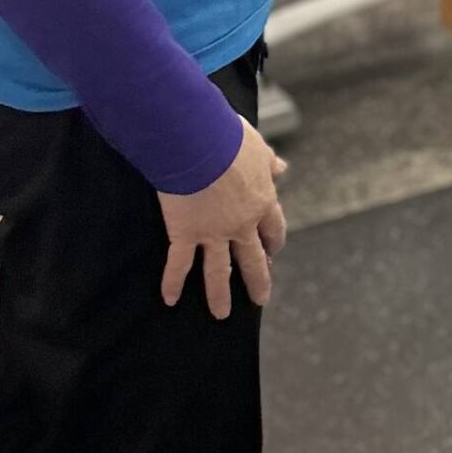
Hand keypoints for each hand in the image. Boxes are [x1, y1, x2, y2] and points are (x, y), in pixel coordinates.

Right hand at [159, 117, 288, 319]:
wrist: (199, 142)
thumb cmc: (229, 138)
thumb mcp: (257, 148)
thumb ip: (268, 162)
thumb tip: (282, 168)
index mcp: (262, 201)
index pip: (273, 228)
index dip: (273, 242)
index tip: (273, 252)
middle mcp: (241, 223)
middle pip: (253, 258)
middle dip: (258, 279)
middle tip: (261, 298)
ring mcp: (214, 232)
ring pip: (219, 270)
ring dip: (220, 294)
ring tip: (221, 314)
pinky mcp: (186, 233)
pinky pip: (179, 263)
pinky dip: (172, 282)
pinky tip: (170, 300)